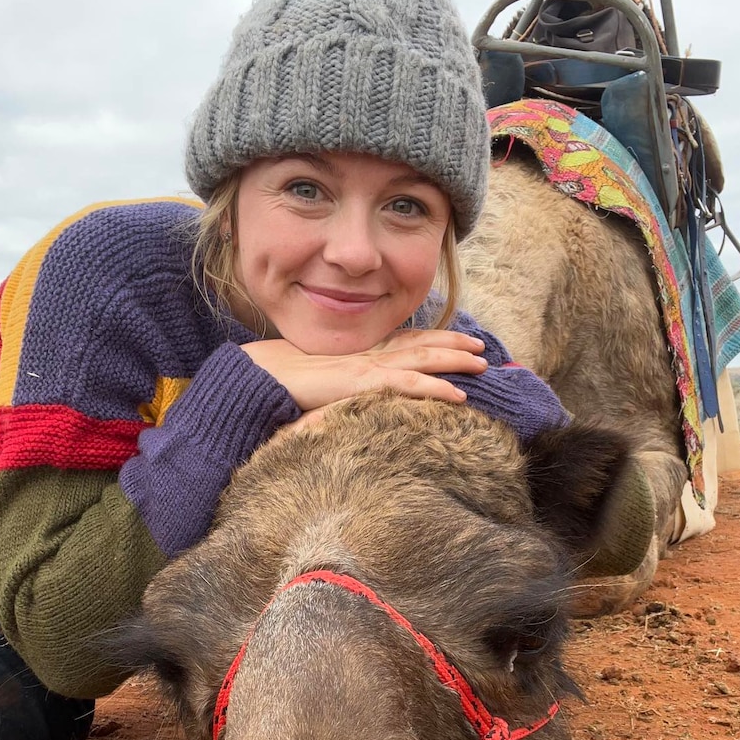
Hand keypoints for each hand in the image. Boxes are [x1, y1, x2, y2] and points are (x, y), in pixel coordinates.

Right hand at [240, 329, 486, 411]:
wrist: (256, 379)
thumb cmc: (277, 383)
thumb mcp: (315, 384)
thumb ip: (335, 388)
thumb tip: (343, 400)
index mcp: (356, 353)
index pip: (402, 342)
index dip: (432, 340)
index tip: (456, 341)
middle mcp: (366, 354)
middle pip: (419, 344)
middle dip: (453, 344)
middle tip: (482, 348)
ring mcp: (366, 366)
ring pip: (422, 359)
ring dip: (455, 360)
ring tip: (482, 364)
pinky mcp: (362, 383)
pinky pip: (408, 385)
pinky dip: (436, 388)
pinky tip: (460, 396)